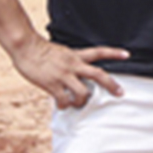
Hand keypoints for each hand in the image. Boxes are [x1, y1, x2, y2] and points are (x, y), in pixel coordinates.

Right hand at [8, 35, 128, 108]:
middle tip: (120, 93)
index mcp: (76, 55)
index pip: (99, 52)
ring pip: (82, 92)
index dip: (114, 53)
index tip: (127, 55)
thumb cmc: (40, 50)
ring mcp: (63, 75)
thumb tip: (75, 74)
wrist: (25, 46)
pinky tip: (62, 105)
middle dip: (111, 85)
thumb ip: (70, 62)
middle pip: (98, 74)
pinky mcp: (52, 84)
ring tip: (78, 103)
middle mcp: (73, 64)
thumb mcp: (61, 52)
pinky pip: (64, 100)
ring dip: (82, 101)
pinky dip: (65, 105)